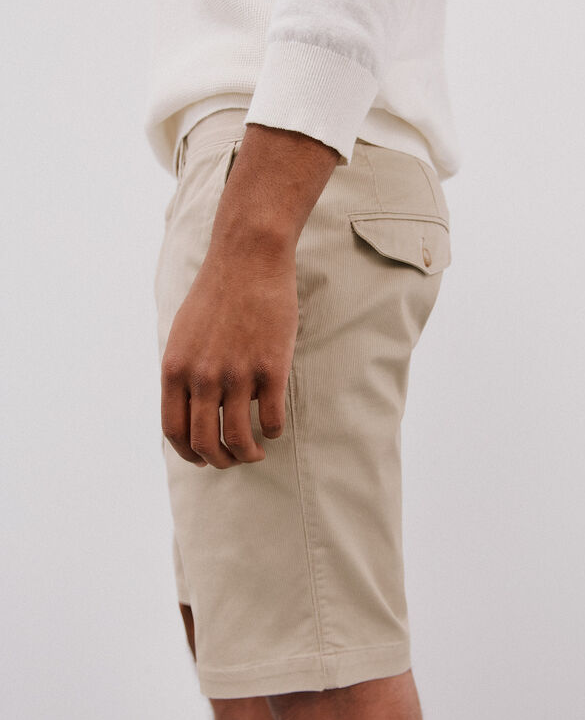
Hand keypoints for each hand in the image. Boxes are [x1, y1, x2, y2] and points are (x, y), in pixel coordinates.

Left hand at [160, 122, 338, 467]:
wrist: (248, 258)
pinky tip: (275, 428)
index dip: (187, 453)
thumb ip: (182, 371)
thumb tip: (190, 408)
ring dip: (248, 454)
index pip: (174, 430)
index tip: (201, 458)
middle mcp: (202, 377)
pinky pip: (272, 418)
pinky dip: (274, 432)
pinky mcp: (271, 368)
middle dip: (219, 461)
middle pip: (205, 442)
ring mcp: (238, 374)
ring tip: (256, 451)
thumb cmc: (215, 294)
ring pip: (239, 438)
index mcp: (175, 369)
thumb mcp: (182, 333)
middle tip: (232, 460)